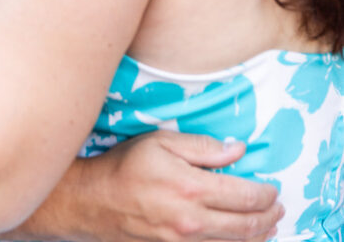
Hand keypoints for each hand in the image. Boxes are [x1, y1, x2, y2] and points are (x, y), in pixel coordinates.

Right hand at [30, 131, 281, 241]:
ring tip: (268, 226)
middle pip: (245, 227)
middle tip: (279, 209)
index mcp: (191, 188)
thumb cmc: (126, 165)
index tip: (273, 189)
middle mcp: (191, 221)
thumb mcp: (161, 141)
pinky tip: (240, 239)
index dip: (265, 194)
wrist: (93, 201)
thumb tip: (237, 150)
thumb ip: (203, 147)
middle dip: (268, 218)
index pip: (244, 196)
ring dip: (257, 237)